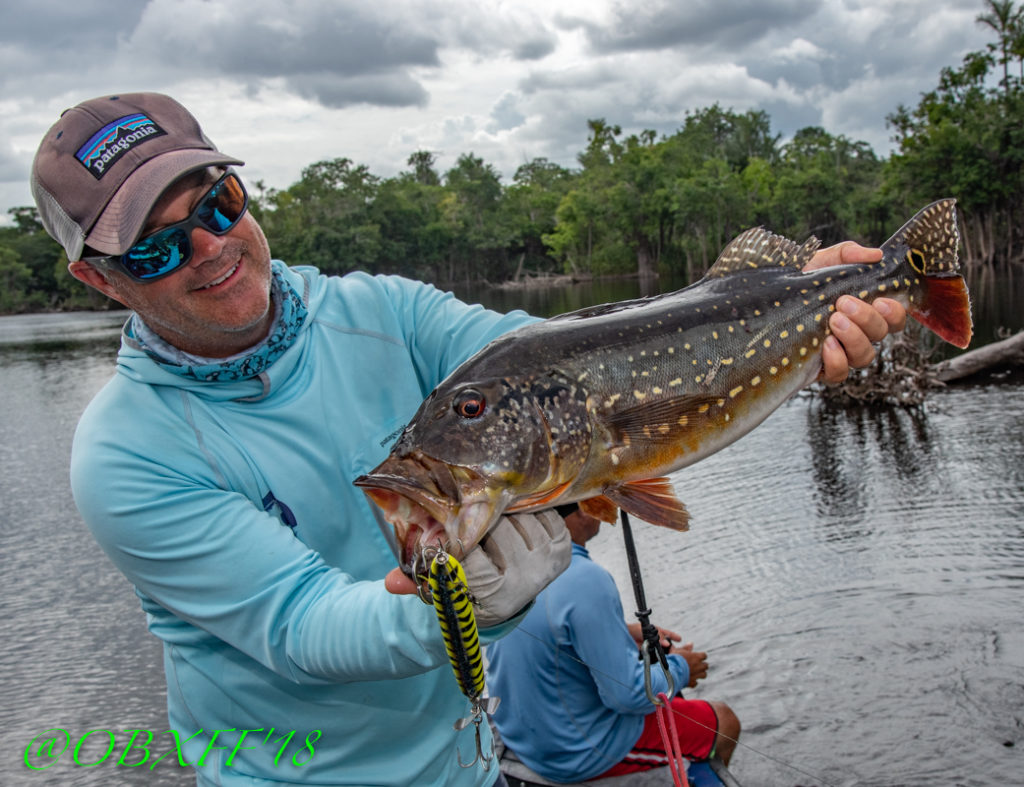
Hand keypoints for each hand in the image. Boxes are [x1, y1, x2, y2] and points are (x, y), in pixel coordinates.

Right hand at [385, 511, 571, 625]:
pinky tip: (513, 513)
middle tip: (465, 509)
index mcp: (495, 597)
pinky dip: (526, 509)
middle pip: (497, 530)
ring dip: (502, 510)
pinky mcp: (562, 546)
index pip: (470, 555)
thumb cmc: (467, 589)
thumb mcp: (441, 590)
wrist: (506, 598)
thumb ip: (417, 583)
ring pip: (519, 517)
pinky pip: (542, 513)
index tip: (441, 527)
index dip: (453, 537)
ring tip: (488, 510)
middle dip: (478, 518)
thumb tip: (391, 582)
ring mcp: (547, 563)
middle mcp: (526, 582)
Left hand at [627, 623, 681, 652]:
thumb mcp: (648, 630)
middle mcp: (654, 638)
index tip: (680, 639)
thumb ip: (658, 636)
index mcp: (655, 631)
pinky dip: (658, 657)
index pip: (666, 633)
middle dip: (671, 647)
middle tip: (676, 651)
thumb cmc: (634, 630)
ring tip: (671, 656)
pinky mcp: (646, 651)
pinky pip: (654, 655)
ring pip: (660, 650)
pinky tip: (661, 660)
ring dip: (665, 653)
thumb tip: (667, 643)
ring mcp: (650, 645)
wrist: (624, 636)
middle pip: (665, 643)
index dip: (673, 636)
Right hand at [678, 643, 707, 687]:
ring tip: (695, 672)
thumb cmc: (674, 660)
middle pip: (706, 666)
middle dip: (702, 665)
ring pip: (704, 675)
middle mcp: (699, 666)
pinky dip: (694, 681)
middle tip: (697, 664)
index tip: (698, 656)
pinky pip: (696, 683)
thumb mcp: (678, 650)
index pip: (704, 655)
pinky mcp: (692, 683)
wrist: (671, 672)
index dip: (701, 656)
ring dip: (700, 673)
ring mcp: (697, 675)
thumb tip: (691, 643)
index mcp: (696, 657)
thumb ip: (686, 647)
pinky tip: (689, 679)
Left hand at [804, 241, 907, 382]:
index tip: (882, 300)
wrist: (760, 303)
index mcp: (862, 309)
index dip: (895, 312)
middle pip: (881, 334)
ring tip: (833, 321)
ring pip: (864, 356)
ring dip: (854, 338)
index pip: (893, 318)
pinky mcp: (819, 369)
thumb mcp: (819, 262)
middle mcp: (855, 333)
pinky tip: (825, 344)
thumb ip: (847, 254)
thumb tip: (876, 255)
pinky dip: (837, 360)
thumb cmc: (796, 283)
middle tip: (843, 303)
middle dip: (867, 318)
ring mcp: (839, 353)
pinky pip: (839, 373)